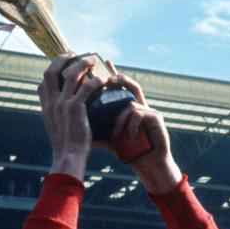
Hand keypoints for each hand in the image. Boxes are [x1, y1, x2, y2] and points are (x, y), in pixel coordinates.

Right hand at [38, 54, 103, 179]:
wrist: (68, 158)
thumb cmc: (66, 148)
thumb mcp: (57, 130)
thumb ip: (58, 118)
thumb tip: (64, 112)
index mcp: (46, 108)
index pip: (43, 82)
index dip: (52, 70)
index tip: (63, 66)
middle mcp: (51, 103)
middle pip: (51, 71)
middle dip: (62, 59)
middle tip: (75, 55)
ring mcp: (62, 104)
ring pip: (71, 75)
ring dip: (83, 64)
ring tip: (93, 61)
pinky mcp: (76, 108)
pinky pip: (88, 87)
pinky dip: (97, 80)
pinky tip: (104, 80)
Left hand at [100, 62, 181, 193]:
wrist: (149, 166)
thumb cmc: (130, 153)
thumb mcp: (109, 140)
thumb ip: (96, 131)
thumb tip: (74, 126)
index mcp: (128, 109)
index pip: (119, 88)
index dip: (112, 74)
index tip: (104, 62)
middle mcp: (139, 106)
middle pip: (129, 85)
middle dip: (118, 78)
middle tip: (108, 77)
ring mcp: (148, 110)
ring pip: (128, 103)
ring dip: (119, 119)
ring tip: (116, 134)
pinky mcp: (155, 117)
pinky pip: (137, 113)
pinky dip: (130, 124)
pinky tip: (129, 136)